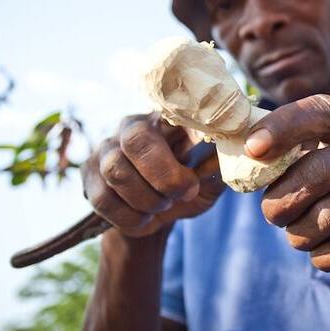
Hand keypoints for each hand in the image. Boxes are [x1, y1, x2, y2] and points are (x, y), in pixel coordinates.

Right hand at [81, 112, 225, 236]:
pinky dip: (129, 217)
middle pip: (137, 140)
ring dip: (147, 199)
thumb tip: (240, 153)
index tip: (203, 143)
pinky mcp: (88, 175)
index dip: (188, 124)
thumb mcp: (209, 181)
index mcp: (167, 120)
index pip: (174, 110)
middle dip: (164, 175)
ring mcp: (106, 148)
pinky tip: (144, 220)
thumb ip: (221, 167)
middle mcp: (133, 126)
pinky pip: (102, 197)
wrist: (152, 220)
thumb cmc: (185, 191)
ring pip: (117, 171)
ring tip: (163, 207)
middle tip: (184, 193)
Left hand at [245, 94, 329, 270]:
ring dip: (300, 235)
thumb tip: (246, 159)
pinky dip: (322, 256)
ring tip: (300, 234)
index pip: (319, 112)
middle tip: (272, 215)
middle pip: (316, 174)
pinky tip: (322, 251)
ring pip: (326, 218)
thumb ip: (298, 153)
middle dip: (281, 202)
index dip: (283, 126)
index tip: (253, 148)